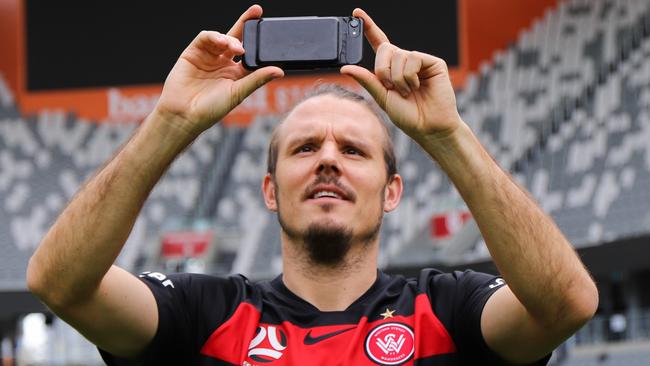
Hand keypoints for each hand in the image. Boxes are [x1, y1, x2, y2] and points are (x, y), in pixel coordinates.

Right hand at [155, 5, 283, 137]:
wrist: (184, 114)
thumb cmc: (211, 109)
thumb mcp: (238, 93)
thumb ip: (257, 79)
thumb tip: (280, 71)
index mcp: (237, 73)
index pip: (251, 52)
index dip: (259, 40)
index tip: (269, 27)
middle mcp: (223, 63)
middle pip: (237, 38)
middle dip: (246, 23)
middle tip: (256, 13)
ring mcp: (208, 56)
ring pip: (222, 37)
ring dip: (230, 38)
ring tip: (237, 47)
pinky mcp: (193, 52)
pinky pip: (205, 38)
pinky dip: (214, 37)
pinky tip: (222, 42)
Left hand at [341, 9, 461, 141]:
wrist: (428, 127)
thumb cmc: (407, 115)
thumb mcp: (382, 98)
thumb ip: (367, 80)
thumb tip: (345, 68)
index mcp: (391, 68)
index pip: (378, 43)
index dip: (368, 27)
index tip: (356, 13)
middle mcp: (405, 61)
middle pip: (385, 49)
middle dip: (383, 70)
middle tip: (391, 88)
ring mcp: (419, 60)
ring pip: (398, 55)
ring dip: (398, 78)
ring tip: (408, 91)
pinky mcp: (433, 62)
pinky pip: (413, 58)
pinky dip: (409, 75)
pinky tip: (418, 86)